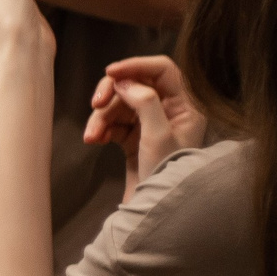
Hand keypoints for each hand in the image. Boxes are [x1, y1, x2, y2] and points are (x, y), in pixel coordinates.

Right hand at [84, 54, 207, 198]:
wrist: (155, 210)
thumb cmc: (165, 175)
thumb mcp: (158, 136)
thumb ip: (145, 102)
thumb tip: (124, 82)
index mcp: (185, 105)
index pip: (162, 69)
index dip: (135, 65)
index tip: (110, 73)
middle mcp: (170, 110)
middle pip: (135, 83)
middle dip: (112, 93)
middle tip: (95, 104)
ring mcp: (150, 122)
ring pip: (119, 103)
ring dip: (101, 117)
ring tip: (91, 136)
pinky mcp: (134, 135)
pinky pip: (113, 121)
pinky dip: (101, 128)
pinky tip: (94, 140)